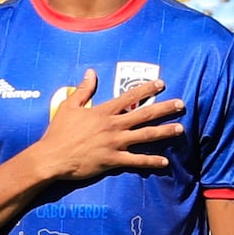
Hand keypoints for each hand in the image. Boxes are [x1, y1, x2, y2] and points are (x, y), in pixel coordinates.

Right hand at [30, 73, 184, 184]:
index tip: (161, 83)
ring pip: (145, 136)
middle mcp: (113, 126)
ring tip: (180, 129)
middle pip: (144, 114)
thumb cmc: (58, 132)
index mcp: (103, 111)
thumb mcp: (68, 106)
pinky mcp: (113, 160)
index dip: (147, 89)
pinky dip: (151, 161)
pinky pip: (136, 161)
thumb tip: (90, 72)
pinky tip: (165, 162)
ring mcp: (115, 143)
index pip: (129, 97)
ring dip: (164, 132)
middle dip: (164, 108)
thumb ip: (83, 90)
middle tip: (181, 104)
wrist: (52, 157)